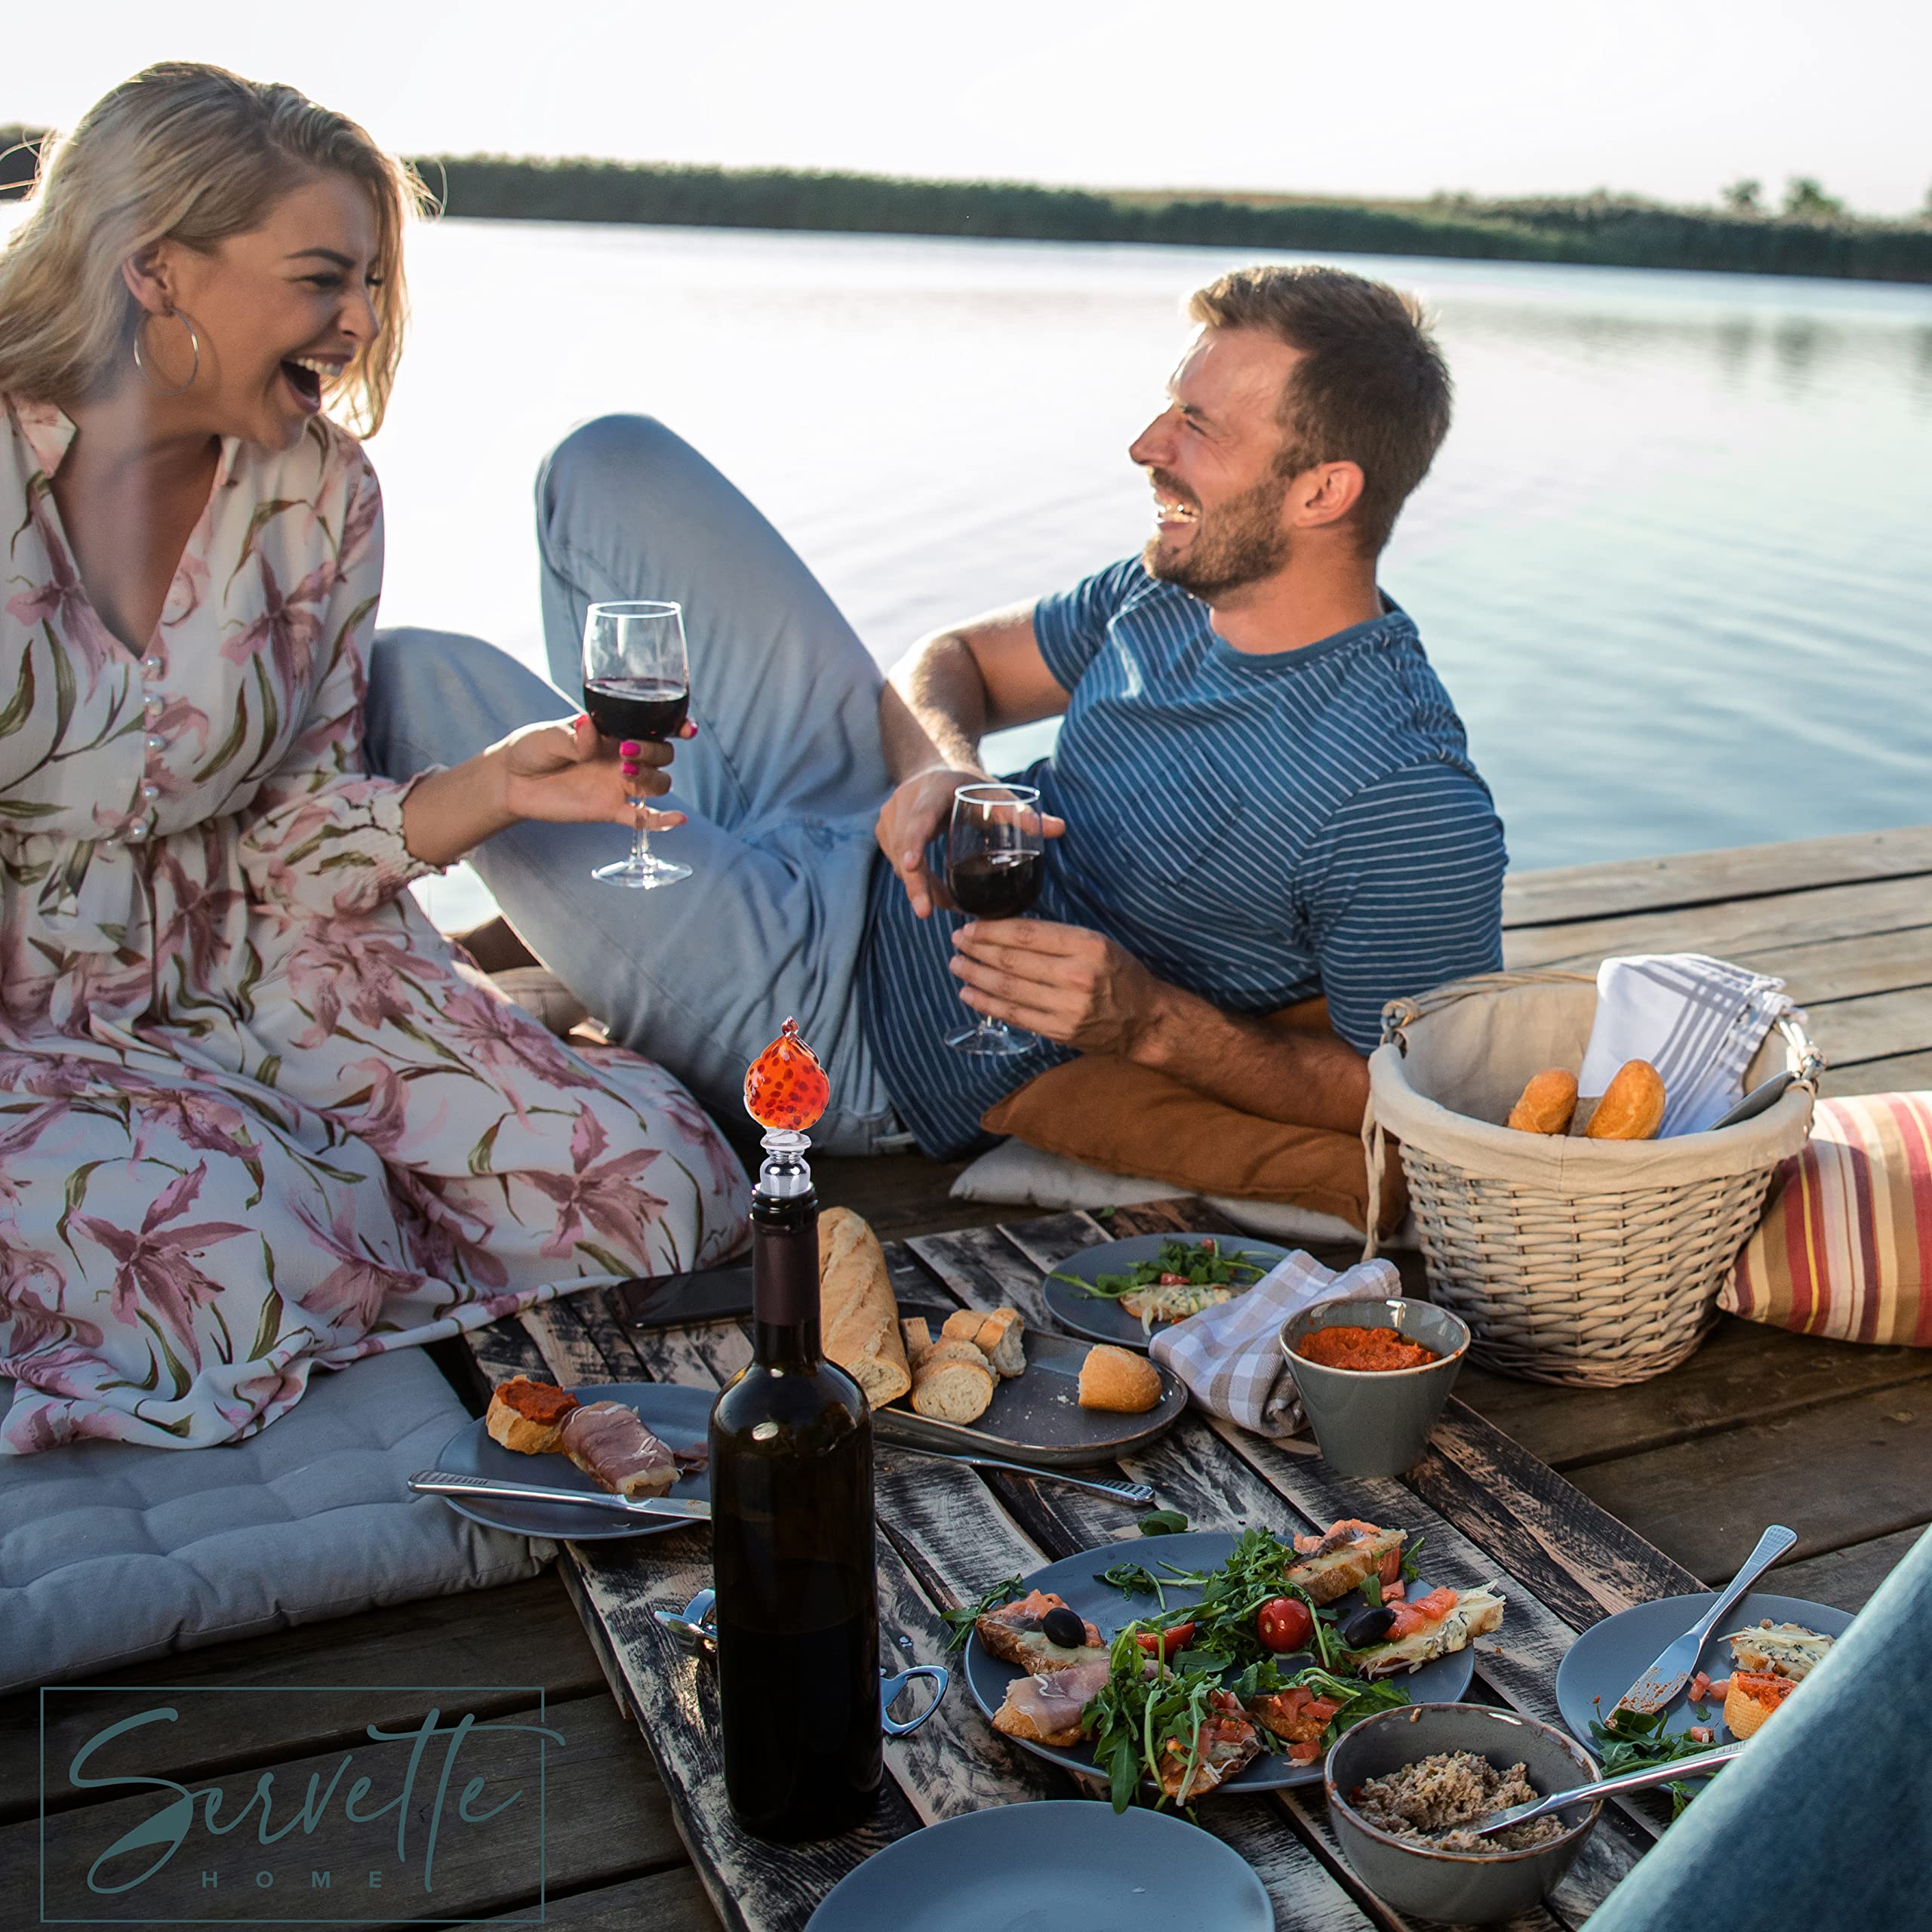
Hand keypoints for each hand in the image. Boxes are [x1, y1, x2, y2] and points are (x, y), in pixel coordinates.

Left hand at [495, 714, 695, 830]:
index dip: (676, 726)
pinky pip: (644, 818)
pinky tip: (677, 820)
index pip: (654, 727)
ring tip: (623, 774)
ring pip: (659, 783)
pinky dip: (663, 820)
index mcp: (614, 732)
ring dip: (651, 778)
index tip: (685, 729)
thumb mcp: (547, 735)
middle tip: (625, 752)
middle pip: (663, 754)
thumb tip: (589, 731)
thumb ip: (572, 736)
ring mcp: (620, 784)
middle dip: (653, 751)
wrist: (511, 782)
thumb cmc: (531, 749)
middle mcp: (623, 757)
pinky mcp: (610, 810)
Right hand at [876, 767, 1064, 917]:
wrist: (932, 766)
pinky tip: (936, 895)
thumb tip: (1060, 829)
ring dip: (921, 887)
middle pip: (905, 848)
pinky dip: (917, 882)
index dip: (914, 842)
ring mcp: (889, 817)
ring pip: (900, 861)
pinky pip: (898, 864)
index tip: (911, 865)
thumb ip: (1021, 812)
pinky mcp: (884, 831)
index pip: (919, 819)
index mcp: (932, 791)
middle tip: (926, 912)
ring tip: (947, 906)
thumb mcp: (994, 792)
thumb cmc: (969, 784)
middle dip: (917, 883)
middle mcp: (904, 802)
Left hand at [949, 917, 1164, 1054]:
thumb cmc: (1118, 973)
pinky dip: (987, 1004)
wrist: (1144, 1019)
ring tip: (957, 965)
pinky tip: (969, 994)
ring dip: (975, 976)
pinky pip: (1014, 1015)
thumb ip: (1056, 937)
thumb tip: (1006, 929)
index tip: (970, 927)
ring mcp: (1066, 1007)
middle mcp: (1076, 976)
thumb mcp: (1096, 942)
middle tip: (956, 943)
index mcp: (1087, 945)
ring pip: (1008, 989)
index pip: (1026, 934)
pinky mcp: (1058, 1031)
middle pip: (1012, 961)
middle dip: (977, 950)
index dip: (991, 930)